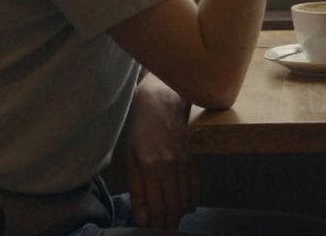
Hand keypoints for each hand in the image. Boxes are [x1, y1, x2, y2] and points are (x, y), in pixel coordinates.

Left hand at [126, 77, 197, 229]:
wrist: (163, 103)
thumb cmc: (141, 131)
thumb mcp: (131, 160)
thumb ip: (137, 191)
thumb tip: (143, 220)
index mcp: (151, 168)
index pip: (157, 207)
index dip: (156, 224)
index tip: (152, 232)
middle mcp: (170, 168)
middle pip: (173, 208)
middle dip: (168, 224)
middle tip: (162, 231)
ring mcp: (185, 164)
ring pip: (186, 201)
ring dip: (178, 216)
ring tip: (170, 222)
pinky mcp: (193, 160)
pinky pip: (195, 189)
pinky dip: (190, 202)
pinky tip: (184, 208)